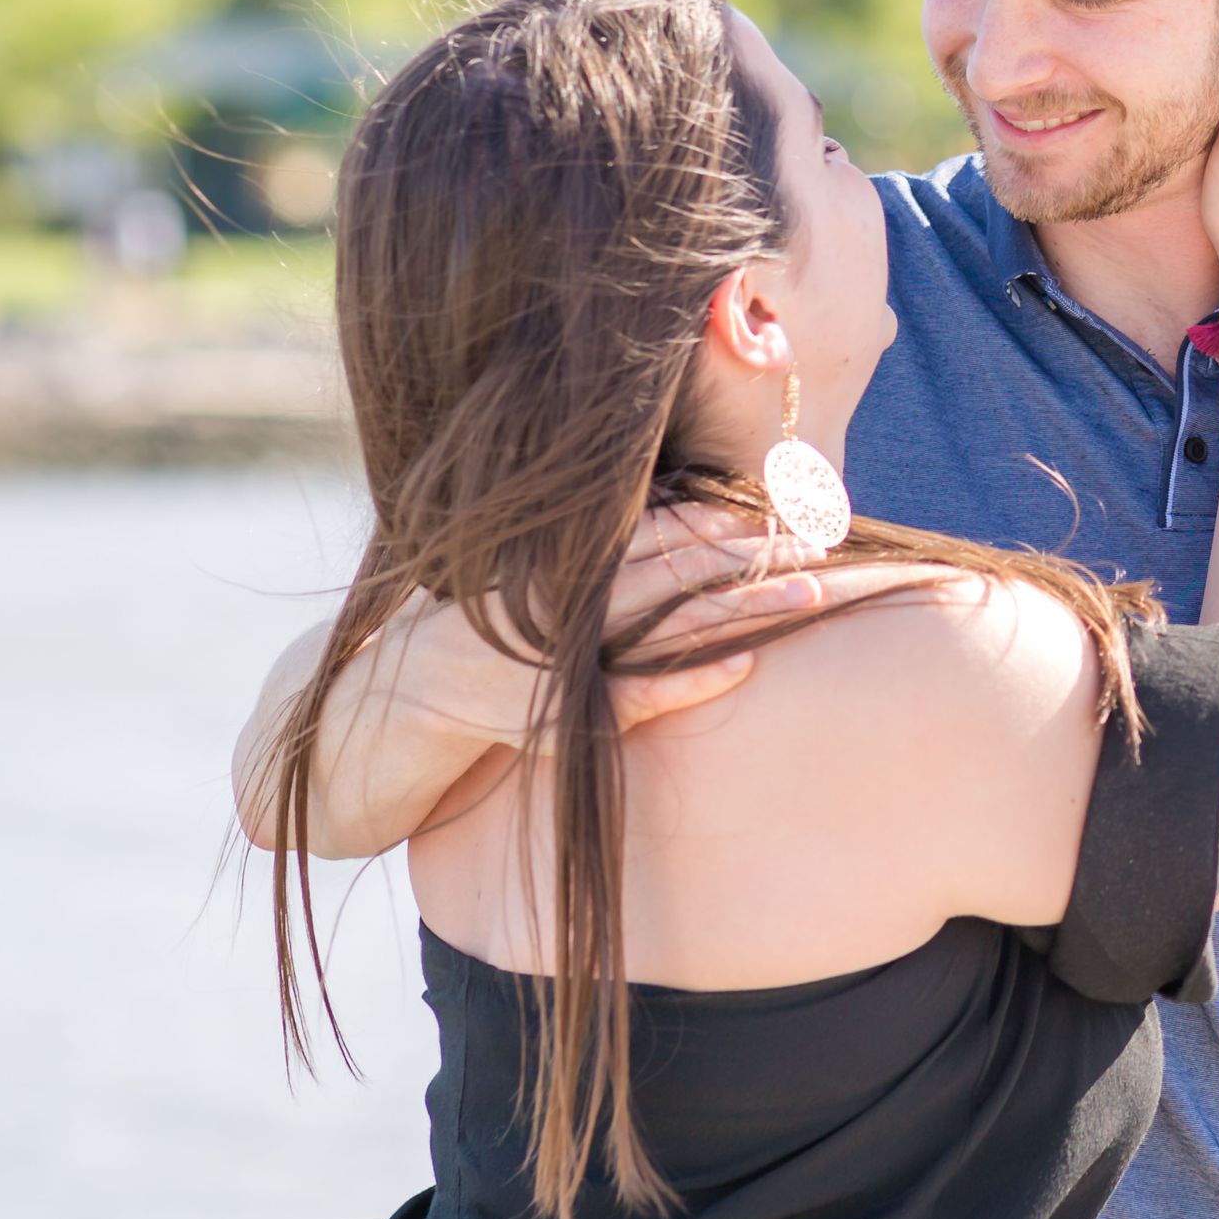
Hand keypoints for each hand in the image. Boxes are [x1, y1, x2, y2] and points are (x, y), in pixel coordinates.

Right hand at [371, 502, 865, 748]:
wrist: (396, 700)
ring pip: (668, 622)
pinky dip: (687, 681)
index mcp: (568, 567)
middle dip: (753, 556)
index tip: (788, 509)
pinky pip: (634, 695)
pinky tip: (740, 668)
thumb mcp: (537, 589)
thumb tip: (688, 522)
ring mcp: (562, 655)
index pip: (660, 529)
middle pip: (678, 568)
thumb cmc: (483, 641)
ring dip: (742, 609)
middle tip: (823, 544)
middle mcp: (567, 602)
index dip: (725, 519)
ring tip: (806, 594)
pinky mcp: (558, 709)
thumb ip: (605, 560)